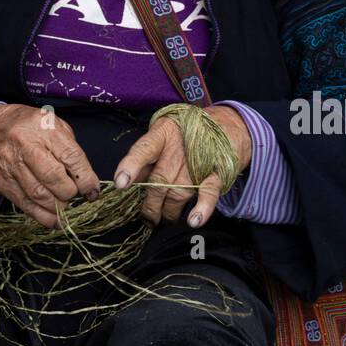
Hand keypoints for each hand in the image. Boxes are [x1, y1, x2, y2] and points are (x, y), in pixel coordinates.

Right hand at [0, 104, 100, 228]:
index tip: (92, 191)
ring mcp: (11, 164)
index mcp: (44, 128)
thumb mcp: (53, 125)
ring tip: (65, 206)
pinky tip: (53, 218)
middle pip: (54, 178)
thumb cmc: (27, 127)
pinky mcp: (2, 182)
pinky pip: (25, 204)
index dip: (86, 179)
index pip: (71, 157)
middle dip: (70, 193)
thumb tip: (86, 181)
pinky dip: (42, 216)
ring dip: (57, 207)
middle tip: (75, 195)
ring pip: (39, 195)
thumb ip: (70, 149)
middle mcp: (26, 145)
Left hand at [113, 106, 251, 227]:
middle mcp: (180, 147)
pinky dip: (202, 208)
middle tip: (146, 216)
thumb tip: (128, 181)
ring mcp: (200, 160)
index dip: (131, 166)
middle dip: (150, 204)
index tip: (121, 183)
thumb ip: (145, 156)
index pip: (144, 150)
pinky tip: (194, 220)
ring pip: (179, 192)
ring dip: (169, 211)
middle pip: (160, 180)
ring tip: (163, 219)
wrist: (224, 125)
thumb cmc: (184, 133)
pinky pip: (208, 193)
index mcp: (163, 133)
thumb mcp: (161, 134)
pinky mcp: (217, 173)